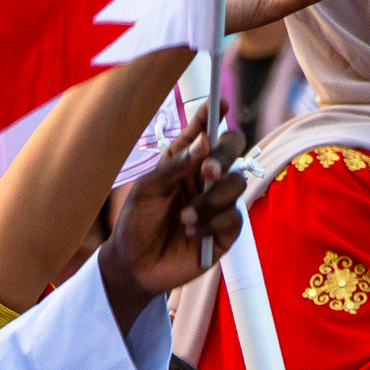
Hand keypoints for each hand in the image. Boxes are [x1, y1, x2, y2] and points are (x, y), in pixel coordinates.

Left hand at [99, 123, 245, 326]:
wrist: (133, 266)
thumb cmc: (136, 223)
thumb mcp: (146, 190)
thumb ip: (174, 167)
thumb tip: (202, 145)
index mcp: (185, 162)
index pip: (205, 132)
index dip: (213, 115)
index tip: (217, 103)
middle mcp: (205, 179)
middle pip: (233, 151)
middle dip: (224, 156)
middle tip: (207, 170)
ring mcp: (218, 204)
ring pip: (236, 185)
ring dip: (211, 200)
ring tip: (185, 219)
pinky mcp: (224, 233)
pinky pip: (234, 218)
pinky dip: (213, 223)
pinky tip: (192, 233)